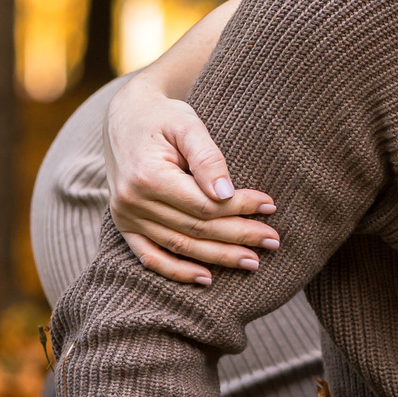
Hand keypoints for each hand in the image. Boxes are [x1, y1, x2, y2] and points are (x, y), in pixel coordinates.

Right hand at [104, 76, 279, 285]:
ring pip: (179, 246)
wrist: (125, 117)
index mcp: (147, 177)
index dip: (239, 208)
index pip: (203, 204)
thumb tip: (226, 194)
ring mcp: (125, 217)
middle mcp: (132, 202)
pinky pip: (150, 257)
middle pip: (195, 229)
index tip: (270, 206)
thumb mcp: (187, 125)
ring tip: (253, 262)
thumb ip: (208, 158)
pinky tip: (207, 278)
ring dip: (218, 257)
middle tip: (273, 241)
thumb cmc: (163, 117)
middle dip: (238, 236)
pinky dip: (177, 271)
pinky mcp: (124, 225)